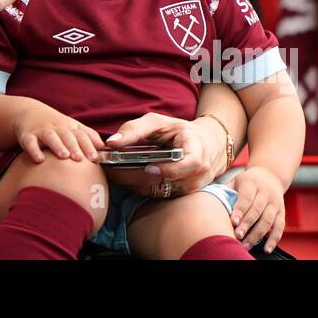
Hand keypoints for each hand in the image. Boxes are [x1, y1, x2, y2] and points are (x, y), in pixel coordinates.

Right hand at [13, 102, 102, 163]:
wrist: (28, 112)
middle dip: (74, 146)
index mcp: (70, 127)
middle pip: (67, 135)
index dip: (88, 145)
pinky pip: (30, 142)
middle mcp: (57, 127)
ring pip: (50, 136)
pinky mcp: (27, 135)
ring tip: (64, 156)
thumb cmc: (55, 124)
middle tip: (80, 159)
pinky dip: (34, 150)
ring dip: (57, 146)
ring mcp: (42, 131)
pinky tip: (40, 159)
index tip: (95, 158)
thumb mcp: (72, 127)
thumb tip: (105, 149)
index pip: (81, 135)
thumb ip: (88, 137)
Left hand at [104, 112, 227, 193]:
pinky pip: (156, 195)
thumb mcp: (159, 122)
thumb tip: (112, 143)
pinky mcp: (180, 195)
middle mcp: (197, 174)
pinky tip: (126, 176)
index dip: (168, 169)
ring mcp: (190, 187)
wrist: (206, 145)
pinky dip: (139, 186)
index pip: (188, 165)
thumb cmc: (178, 130)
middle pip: (166, 183)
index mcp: (197, 152)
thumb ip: (135, 129)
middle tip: (111, 168)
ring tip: (114, 171)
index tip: (148, 167)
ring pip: (158, 191)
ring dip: (134, 183)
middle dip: (135, 177)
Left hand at [229, 165, 285, 251]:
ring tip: (246, 245)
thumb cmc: (248, 181)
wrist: (271, 175)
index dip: (240, 210)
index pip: (246, 198)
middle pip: (257, 211)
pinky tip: (267, 248)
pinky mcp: (282, 212)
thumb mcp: (237, 180)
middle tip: (237, 236)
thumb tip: (206, 197)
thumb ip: (225, 190)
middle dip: (247, 225)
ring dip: (257, 234)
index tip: (233, 221)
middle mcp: (265, 193)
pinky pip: (279, 227)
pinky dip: (274, 239)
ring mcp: (275, 203)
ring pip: (268, 221)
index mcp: (251, 184)